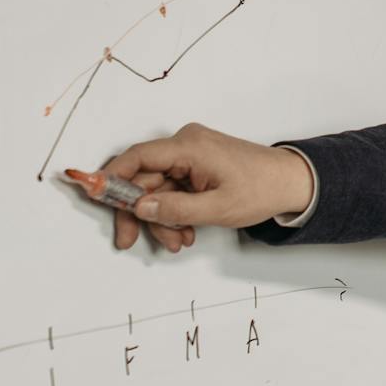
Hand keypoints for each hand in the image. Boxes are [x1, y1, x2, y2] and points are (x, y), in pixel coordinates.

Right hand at [102, 122, 312, 252]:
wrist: (293, 183)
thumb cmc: (262, 190)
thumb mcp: (216, 208)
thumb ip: (174, 209)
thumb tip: (138, 207)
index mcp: (190, 146)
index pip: (137, 157)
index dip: (110, 176)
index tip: (91, 195)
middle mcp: (186, 144)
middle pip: (142, 178)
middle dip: (139, 212)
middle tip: (129, 240)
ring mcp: (191, 154)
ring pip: (156, 188)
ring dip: (160, 218)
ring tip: (177, 241)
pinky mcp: (197, 165)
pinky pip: (172, 188)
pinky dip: (173, 211)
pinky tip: (184, 231)